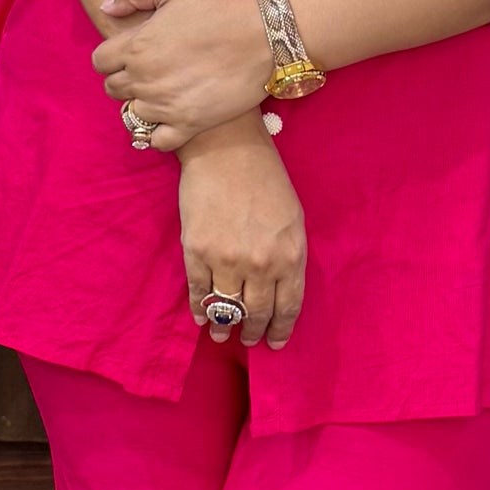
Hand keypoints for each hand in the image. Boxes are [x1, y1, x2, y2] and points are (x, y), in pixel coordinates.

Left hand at [93, 0, 268, 151]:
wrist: (264, 36)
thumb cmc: (220, 7)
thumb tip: (105, 8)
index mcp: (136, 46)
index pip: (100, 62)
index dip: (113, 56)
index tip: (132, 52)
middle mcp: (144, 79)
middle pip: (114, 89)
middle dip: (126, 79)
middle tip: (151, 70)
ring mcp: (165, 106)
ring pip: (133, 115)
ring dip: (143, 105)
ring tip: (164, 93)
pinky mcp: (189, 124)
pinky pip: (157, 141)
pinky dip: (159, 133)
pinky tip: (171, 119)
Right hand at [177, 119, 306, 348]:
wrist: (225, 148)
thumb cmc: (265, 179)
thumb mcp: (292, 219)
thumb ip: (289, 256)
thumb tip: (277, 291)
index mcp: (290, 255)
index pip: (287, 307)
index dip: (280, 329)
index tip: (274, 341)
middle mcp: (261, 264)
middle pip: (257, 313)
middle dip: (253, 331)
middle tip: (249, 339)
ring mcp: (226, 259)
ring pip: (227, 308)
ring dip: (224, 326)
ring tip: (222, 335)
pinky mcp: (196, 251)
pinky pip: (199, 293)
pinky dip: (200, 310)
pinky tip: (202, 318)